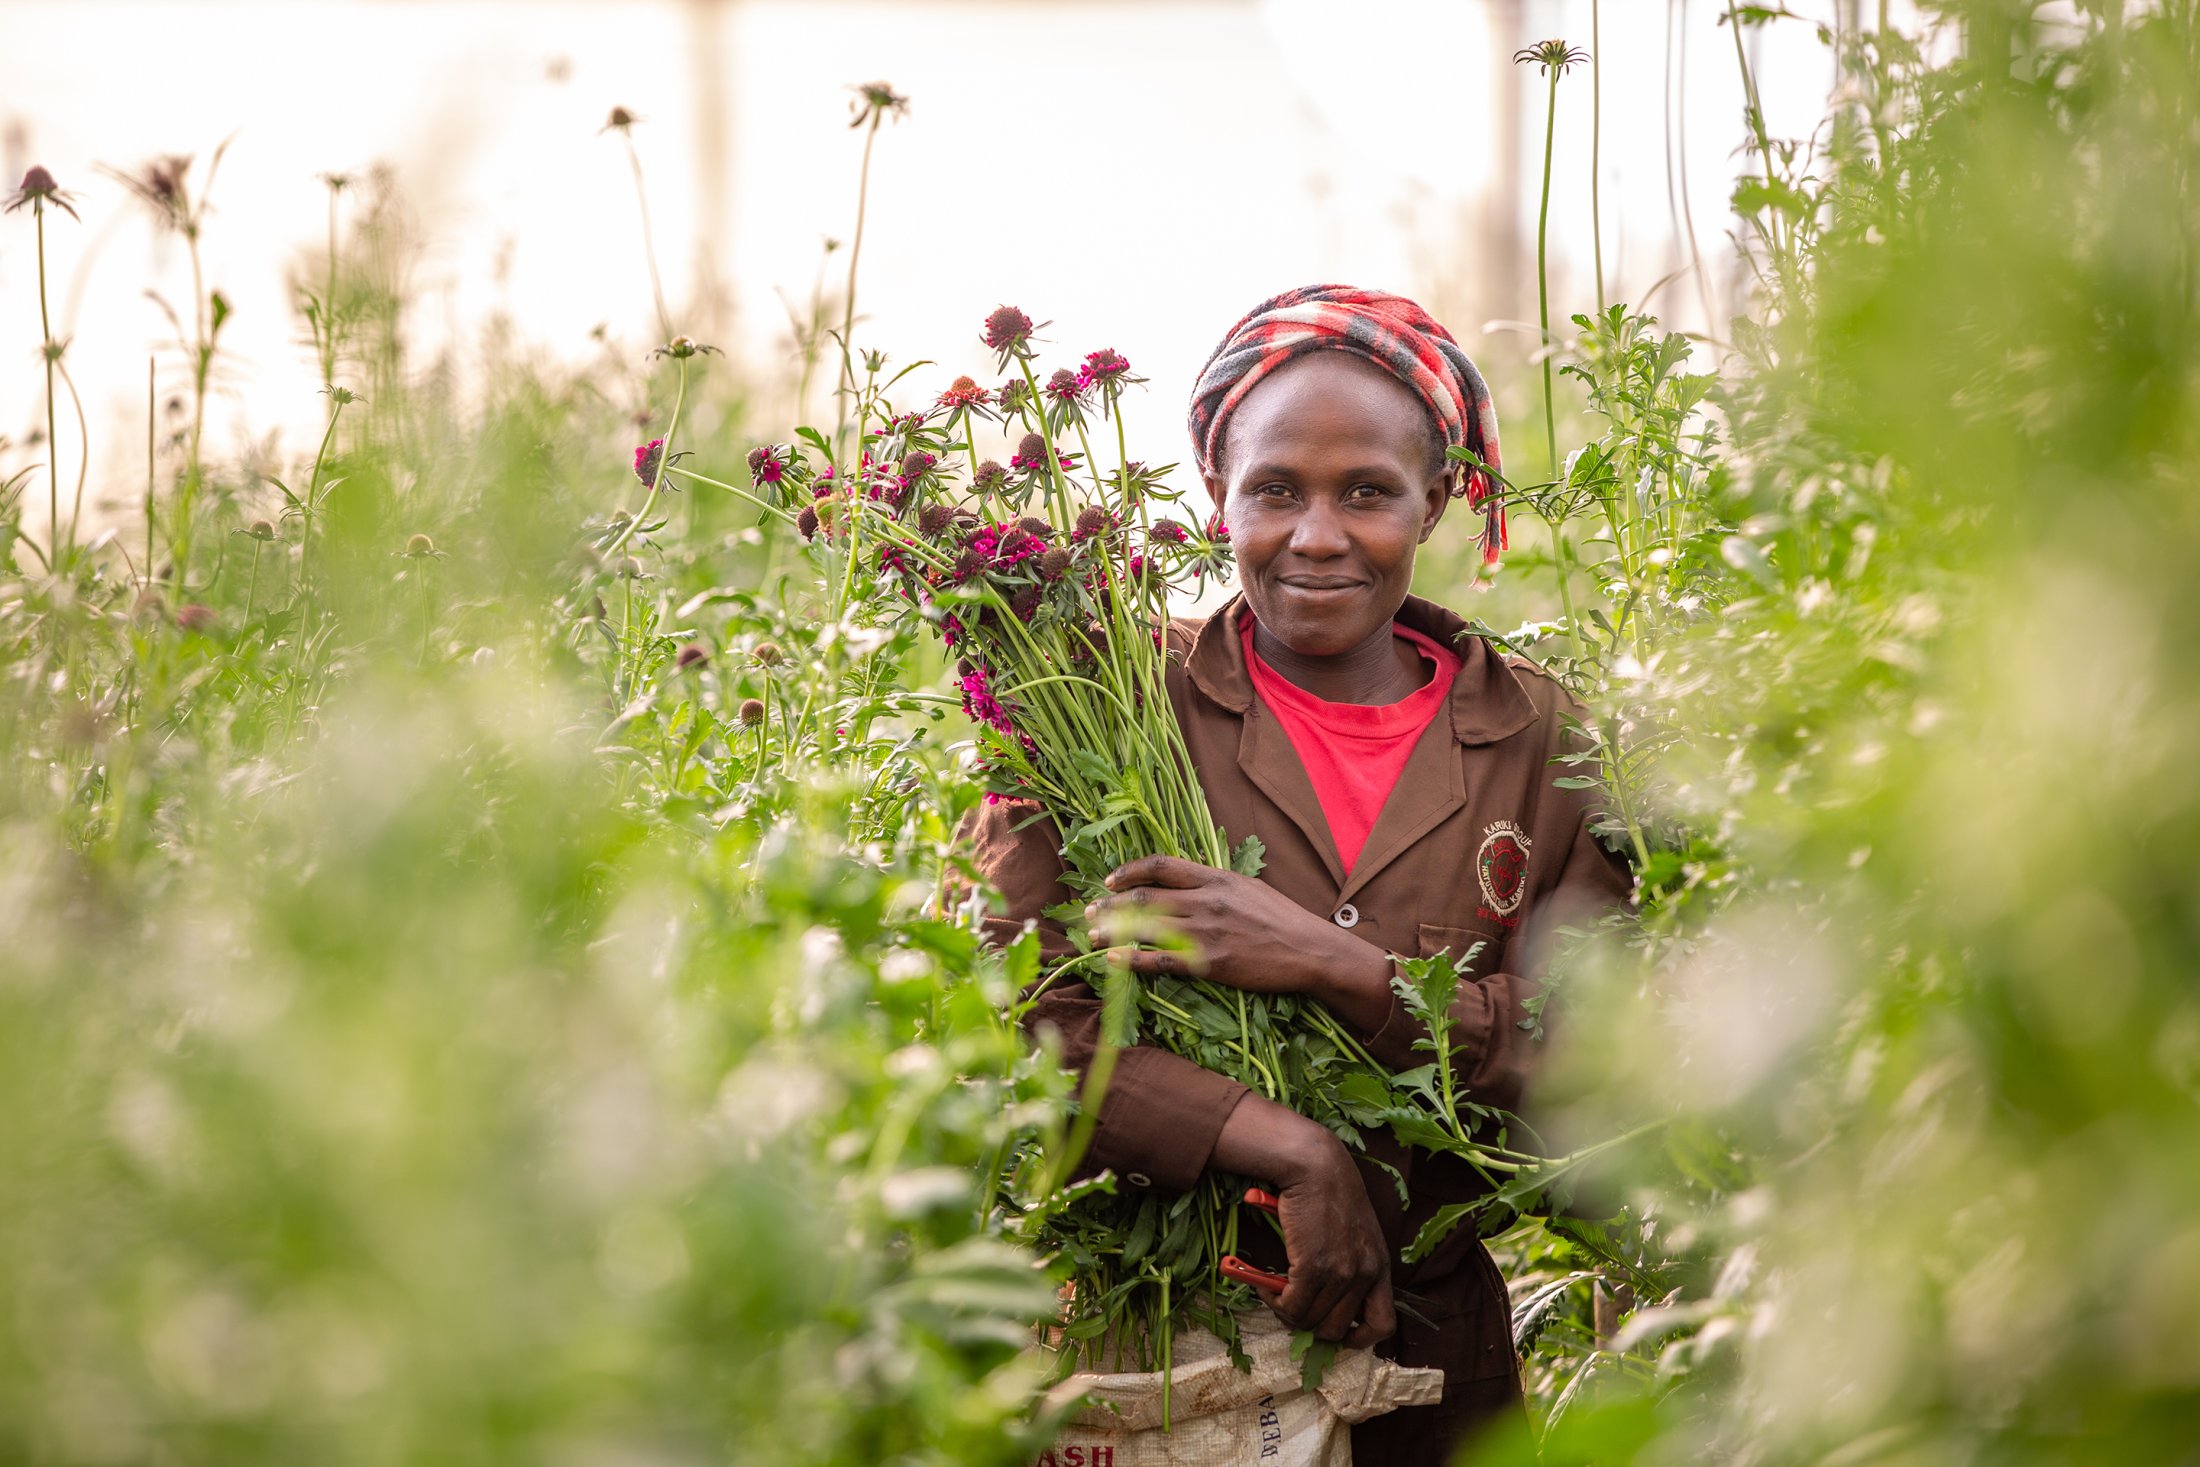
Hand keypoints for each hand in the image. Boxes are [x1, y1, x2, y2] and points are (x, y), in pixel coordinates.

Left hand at [1086, 855, 1350, 995]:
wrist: (1310, 950)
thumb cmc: (1282, 919)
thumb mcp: (1248, 887)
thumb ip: (1213, 884)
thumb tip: (1183, 884)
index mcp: (1215, 877)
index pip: (1160, 866)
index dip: (1129, 872)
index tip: (1109, 881)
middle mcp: (1206, 900)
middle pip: (1144, 898)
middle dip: (1110, 905)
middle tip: (1089, 913)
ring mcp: (1206, 931)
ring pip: (1145, 928)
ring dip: (1112, 932)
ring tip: (1093, 938)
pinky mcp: (1210, 962)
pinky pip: (1160, 960)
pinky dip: (1132, 960)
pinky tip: (1114, 961)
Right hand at [1213, 1093, 1394, 1347]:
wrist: (1315, 1165)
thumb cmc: (1329, 1193)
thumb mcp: (1355, 1233)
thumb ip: (1350, 1264)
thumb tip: (1324, 1301)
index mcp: (1380, 1267)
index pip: (1383, 1325)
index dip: (1359, 1339)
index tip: (1336, 1333)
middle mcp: (1365, 1274)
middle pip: (1336, 1329)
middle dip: (1309, 1325)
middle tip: (1290, 1307)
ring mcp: (1342, 1272)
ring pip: (1310, 1320)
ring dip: (1286, 1312)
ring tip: (1273, 1292)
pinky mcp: (1314, 1266)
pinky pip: (1291, 1306)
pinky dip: (1273, 1301)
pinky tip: (1264, 1284)